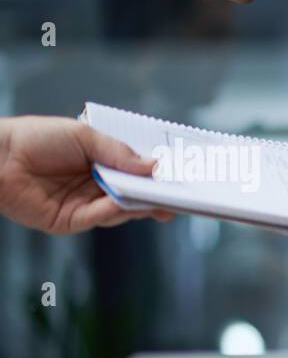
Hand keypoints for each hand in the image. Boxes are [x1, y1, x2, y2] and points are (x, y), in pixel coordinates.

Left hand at [0, 117, 171, 234]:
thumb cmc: (36, 138)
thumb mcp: (85, 136)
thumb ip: (118, 153)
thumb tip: (154, 166)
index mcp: (100, 162)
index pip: (135, 171)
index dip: (157, 175)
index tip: (179, 176)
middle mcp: (95, 185)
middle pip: (134, 193)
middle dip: (158, 194)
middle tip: (182, 194)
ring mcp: (86, 204)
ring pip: (123, 208)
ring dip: (144, 204)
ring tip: (165, 198)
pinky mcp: (73, 221)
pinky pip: (103, 216)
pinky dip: (120, 210)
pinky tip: (136, 202)